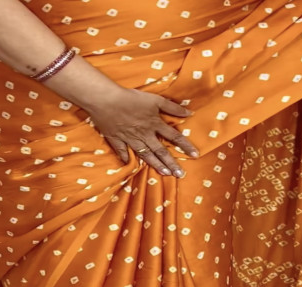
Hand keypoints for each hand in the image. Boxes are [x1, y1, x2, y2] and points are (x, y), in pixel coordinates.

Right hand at [82, 87, 198, 177]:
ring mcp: (130, 139)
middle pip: (161, 151)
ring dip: (155, 164)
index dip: (186, 146)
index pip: (174, 137)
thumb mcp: (155, 99)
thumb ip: (172, 107)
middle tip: (180, 174)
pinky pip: (122, 151)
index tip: (196, 155)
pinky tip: (131, 165)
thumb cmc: (130, 97)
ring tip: (165, 173)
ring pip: (145, 154)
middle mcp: (145, 134)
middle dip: (172, 163)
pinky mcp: (116, 139)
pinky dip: (126, 158)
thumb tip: (189, 113)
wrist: (106, 100)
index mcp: (154, 124)